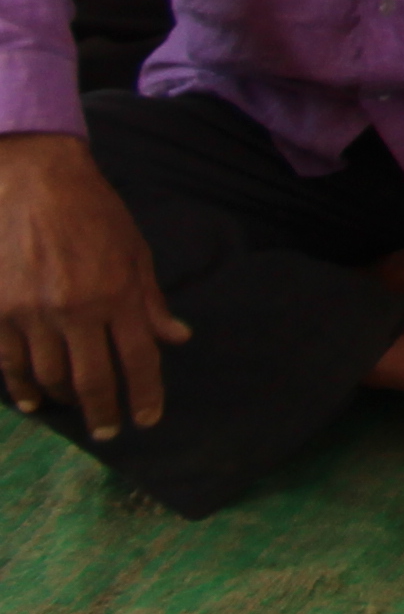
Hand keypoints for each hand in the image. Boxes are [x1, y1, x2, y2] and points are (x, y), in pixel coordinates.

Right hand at [0, 136, 181, 440]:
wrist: (36, 182)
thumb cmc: (95, 213)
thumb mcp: (136, 251)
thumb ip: (151, 301)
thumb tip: (176, 338)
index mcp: (118, 294)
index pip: (138, 359)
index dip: (145, 395)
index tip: (147, 419)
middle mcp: (76, 310)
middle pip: (93, 379)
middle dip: (103, 412)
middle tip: (108, 432)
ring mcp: (32, 314)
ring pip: (49, 377)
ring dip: (65, 400)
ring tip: (76, 408)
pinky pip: (10, 364)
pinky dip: (22, 388)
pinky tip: (33, 402)